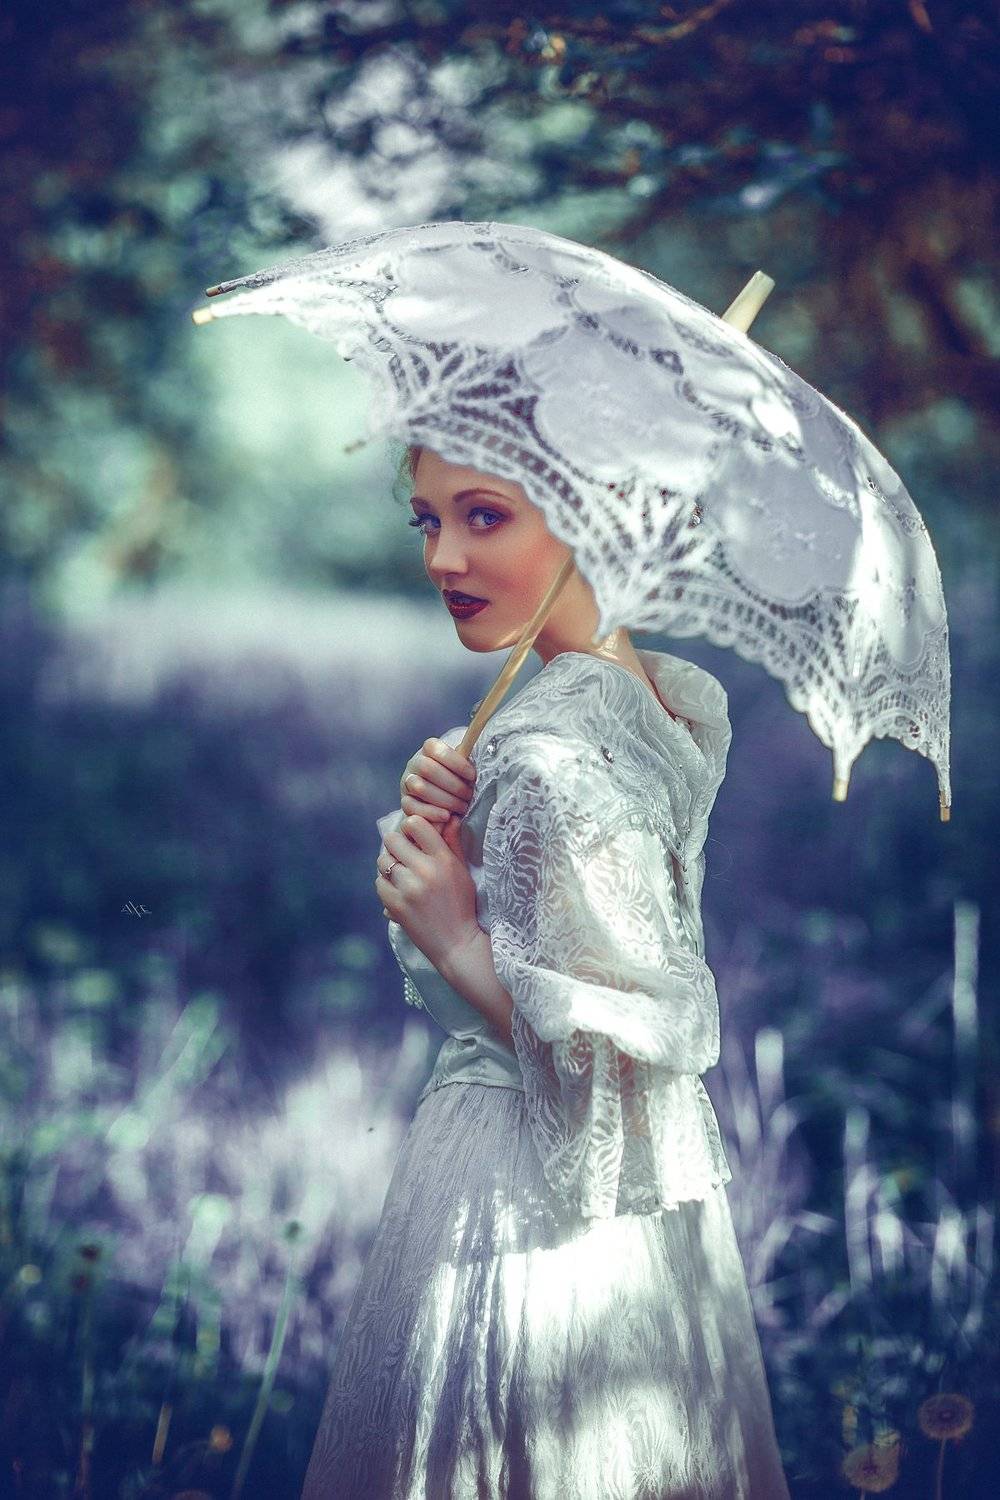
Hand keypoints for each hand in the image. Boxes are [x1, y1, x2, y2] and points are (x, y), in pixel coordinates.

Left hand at [376, 814, 480, 971]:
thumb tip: (449, 817)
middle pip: (392, 839)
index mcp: (443, 859)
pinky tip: (398, 890)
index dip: (412, 827)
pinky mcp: (395, 905)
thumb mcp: (463, 871)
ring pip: (383, 861)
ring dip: (390, 865)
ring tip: (402, 874)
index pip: (415, 824)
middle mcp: (424, 871)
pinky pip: (378, 883)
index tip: (415, 836)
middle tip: (404, 854)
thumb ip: (452, 843)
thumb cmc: (462, 905)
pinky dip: (386, 884)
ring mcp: (408, 889)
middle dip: (397, 845)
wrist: (456, 943)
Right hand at [399, 738, 475, 860]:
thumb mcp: (464, 768)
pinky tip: (447, 817)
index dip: (454, 761)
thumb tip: (487, 754)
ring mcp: (407, 783)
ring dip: (444, 799)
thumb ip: (469, 761)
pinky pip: (412, 807)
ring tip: (462, 807)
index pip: (434, 748)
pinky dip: (431, 812)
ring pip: (419, 787)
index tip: (472, 775)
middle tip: (469, 795)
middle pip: (427, 768)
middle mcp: (414, 764)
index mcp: (428, 750)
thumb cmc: (460, 780)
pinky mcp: (405, 802)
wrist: (444, 800)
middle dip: (452, 784)